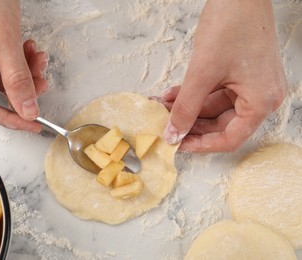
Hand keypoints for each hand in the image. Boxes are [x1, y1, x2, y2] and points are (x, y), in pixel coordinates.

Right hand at [0, 0, 47, 131]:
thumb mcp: (3, 39)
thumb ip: (17, 78)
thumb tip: (28, 109)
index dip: (8, 117)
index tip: (32, 123)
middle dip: (23, 89)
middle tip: (42, 83)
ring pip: (4, 79)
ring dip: (26, 73)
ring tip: (39, 60)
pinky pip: (7, 64)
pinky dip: (23, 61)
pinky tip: (32, 50)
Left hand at [161, 0, 286, 151]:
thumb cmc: (231, 25)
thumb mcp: (202, 73)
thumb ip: (186, 108)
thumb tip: (173, 134)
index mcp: (261, 101)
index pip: (230, 138)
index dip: (201, 145)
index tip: (177, 144)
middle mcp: (262, 96)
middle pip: (222, 124)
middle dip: (190, 123)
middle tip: (166, 124)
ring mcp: (252, 84)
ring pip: (215, 107)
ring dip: (188, 107)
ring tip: (163, 105)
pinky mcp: (242, 73)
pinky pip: (215, 91)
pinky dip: (195, 94)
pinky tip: (173, 94)